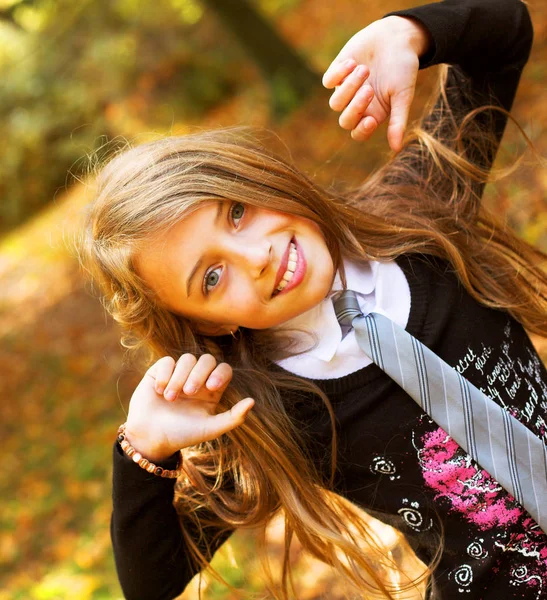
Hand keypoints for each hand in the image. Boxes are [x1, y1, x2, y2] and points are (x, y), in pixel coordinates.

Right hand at [125, 354, 253, 461]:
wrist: (151, 438)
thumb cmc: (183, 435)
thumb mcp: (211, 429)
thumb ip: (234, 417)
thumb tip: (253, 401)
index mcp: (212, 390)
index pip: (224, 369)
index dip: (220, 373)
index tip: (211, 386)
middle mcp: (197, 379)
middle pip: (207, 359)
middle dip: (199, 374)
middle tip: (189, 392)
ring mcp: (178, 373)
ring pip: (187, 358)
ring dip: (179, 378)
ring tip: (170, 398)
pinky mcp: (159, 372)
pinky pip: (167, 361)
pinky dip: (165, 375)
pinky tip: (160, 391)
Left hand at [322, 16, 430, 151]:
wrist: (397, 36)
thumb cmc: (404, 67)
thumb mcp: (403, 95)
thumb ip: (398, 121)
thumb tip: (396, 149)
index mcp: (373, 113)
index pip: (359, 133)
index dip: (361, 130)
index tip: (371, 119)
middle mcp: (358, 105)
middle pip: (345, 121)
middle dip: (355, 106)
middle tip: (369, 88)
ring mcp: (345, 89)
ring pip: (335, 103)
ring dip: (349, 87)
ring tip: (365, 69)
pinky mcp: (337, 72)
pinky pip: (328, 82)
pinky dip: (339, 73)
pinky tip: (354, 61)